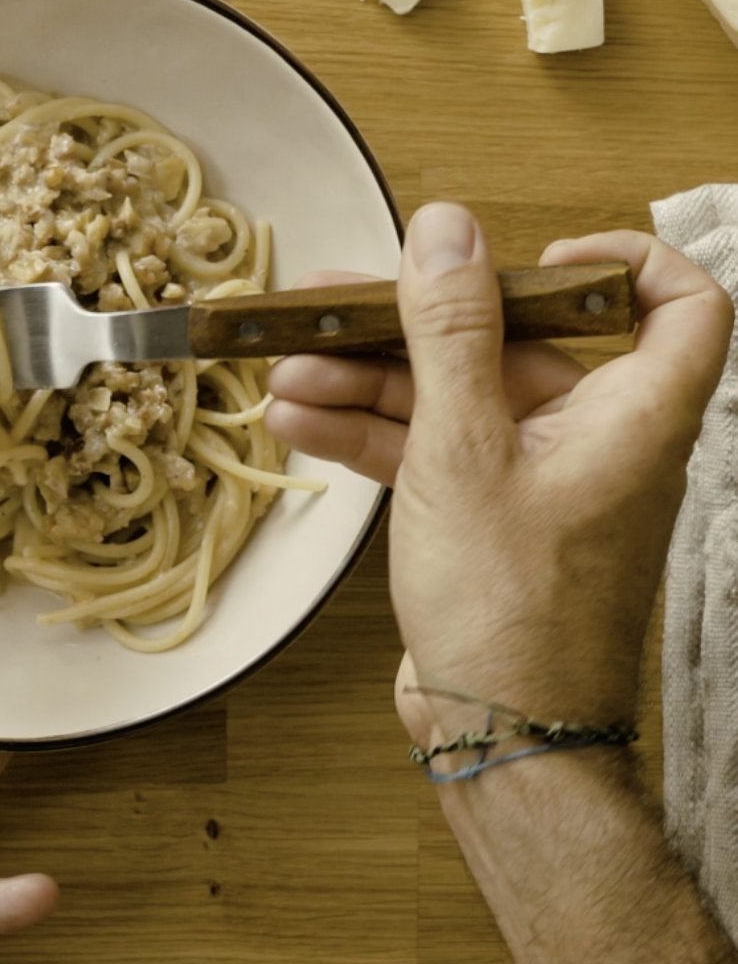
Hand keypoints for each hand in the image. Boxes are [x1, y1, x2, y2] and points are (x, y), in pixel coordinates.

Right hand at [265, 202, 732, 742]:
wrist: (497, 733)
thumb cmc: (511, 607)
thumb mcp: (464, 449)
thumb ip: (452, 333)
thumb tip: (446, 229)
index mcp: (629, 414)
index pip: (677, 306)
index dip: (620, 263)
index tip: (534, 255)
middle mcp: (592, 438)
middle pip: (510, 344)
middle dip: (409, 327)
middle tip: (328, 309)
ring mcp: (534, 477)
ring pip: (452, 397)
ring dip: (365, 383)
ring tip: (285, 376)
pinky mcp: (485, 513)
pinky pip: (429, 449)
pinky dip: (368, 434)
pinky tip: (298, 425)